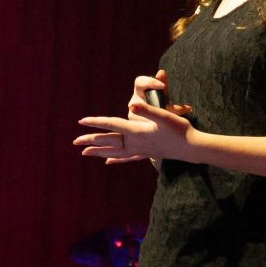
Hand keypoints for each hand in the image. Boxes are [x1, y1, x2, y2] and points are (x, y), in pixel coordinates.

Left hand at [75, 70, 192, 165]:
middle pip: (108, 141)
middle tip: (74, 141)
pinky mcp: (145, 154)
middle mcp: (135, 143)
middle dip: (91, 140)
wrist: (191, 148)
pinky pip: (126, 158)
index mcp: (137, 131)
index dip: (96, 122)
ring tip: (84, 153)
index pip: (112, 125)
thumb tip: (132, 104)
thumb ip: (147, 110)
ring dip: (98, 152)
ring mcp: (140, 151)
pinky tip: (107, 162)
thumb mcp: (164, 116)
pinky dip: (115, 159)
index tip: (81, 121)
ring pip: (114, 151)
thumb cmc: (179, 130)